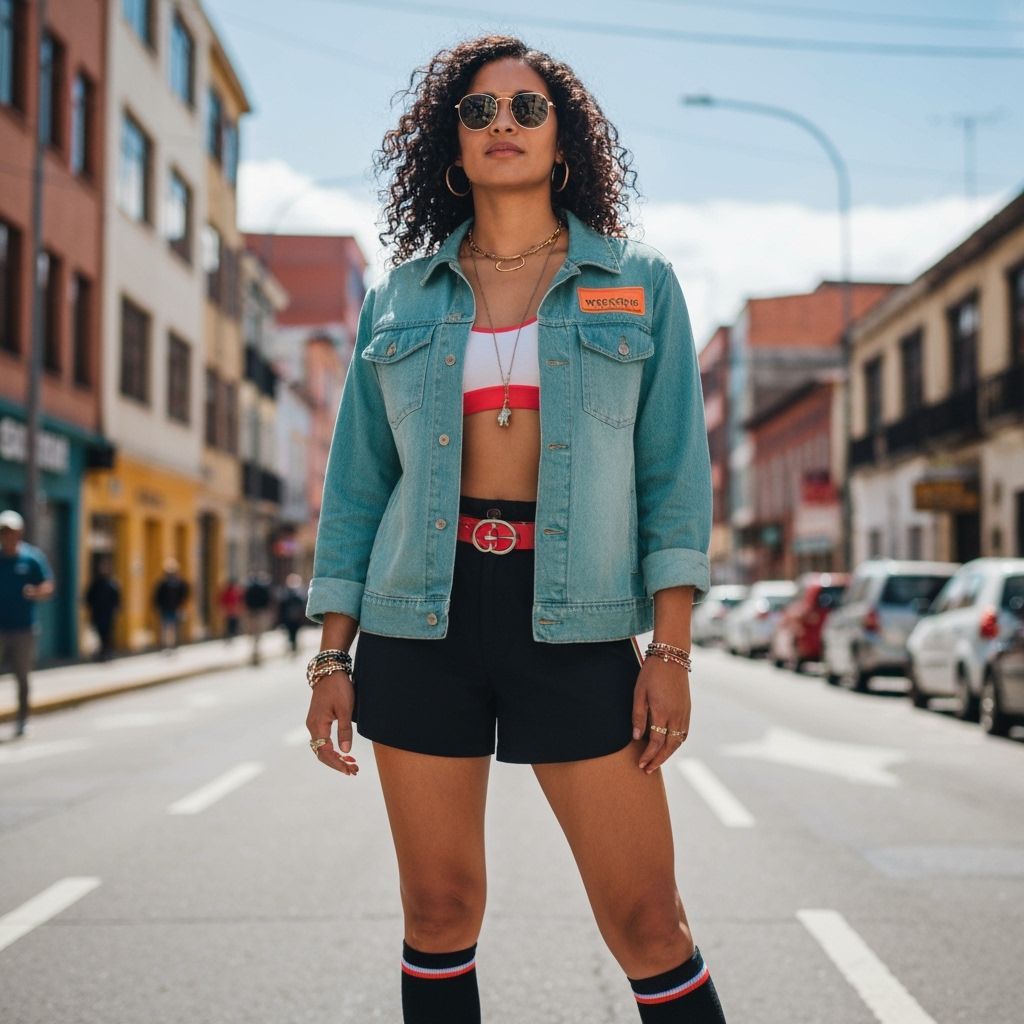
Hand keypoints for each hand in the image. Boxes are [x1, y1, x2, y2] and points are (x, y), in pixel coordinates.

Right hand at [305, 671, 358, 776]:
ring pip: (322, 748)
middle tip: (353, 771)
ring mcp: (313, 724)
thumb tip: (346, 752)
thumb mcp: (346, 709)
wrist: (329, 671)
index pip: (325, 753)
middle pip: (322, 753)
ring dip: (335, 758)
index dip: (337, 764)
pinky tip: (343, 752)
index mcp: (317, 726)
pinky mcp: (317, 720)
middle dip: (337, 764)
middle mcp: (312, 727)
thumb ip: (345, 731)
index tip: (350, 771)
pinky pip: (323, 740)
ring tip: (351, 764)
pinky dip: (332, 749)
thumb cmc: (338, 688)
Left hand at [631, 656, 690, 774]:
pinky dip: (677, 743)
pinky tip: (670, 745)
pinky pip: (684, 732)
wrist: (672, 657)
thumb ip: (638, 716)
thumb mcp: (639, 692)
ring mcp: (684, 713)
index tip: (640, 764)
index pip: (656, 742)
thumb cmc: (651, 673)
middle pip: (669, 746)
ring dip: (668, 753)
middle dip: (658, 760)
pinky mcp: (688, 709)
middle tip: (648, 770)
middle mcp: (676, 716)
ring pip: (679, 741)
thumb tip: (636, 737)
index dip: (648, 755)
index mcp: (662, 712)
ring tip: (657, 760)